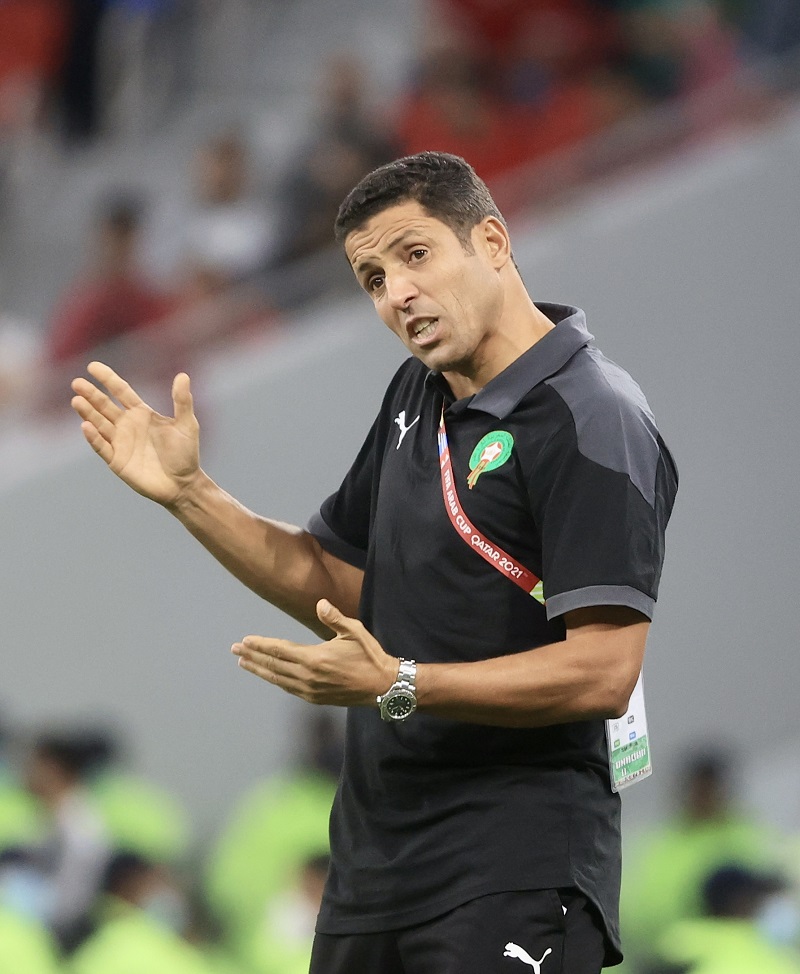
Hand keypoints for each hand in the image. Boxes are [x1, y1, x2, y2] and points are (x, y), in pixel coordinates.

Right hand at [71, 362, 199, 506]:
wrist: (183, 484)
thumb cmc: (186, 454)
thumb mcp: (187, 425)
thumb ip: (182, 401)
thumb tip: (183, 375)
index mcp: (141, 413)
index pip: (120, 391)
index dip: (107, 379)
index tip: (92, 366)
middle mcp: (127, 425)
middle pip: (104, 405)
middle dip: (91, 394)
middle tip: (77, 383)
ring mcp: (120, 443)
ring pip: (99, 423)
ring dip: (87, 413)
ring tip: (77, 400)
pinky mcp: (117, 461)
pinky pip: (102, 446)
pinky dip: (94, 437)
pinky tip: (86, 426)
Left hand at [231, 599, 397, 706]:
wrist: (383, 686)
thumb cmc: (370, 656)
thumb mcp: (354, 632)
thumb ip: (334, 618)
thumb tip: (320, 603)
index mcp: (315, 658)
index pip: (280, 650)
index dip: (261, 645)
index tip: (244, 641)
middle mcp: (308, 676)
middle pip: (273, 665)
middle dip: (252, 657)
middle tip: (234, 651)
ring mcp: (310, 690)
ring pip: (278, 679)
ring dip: (259, 670)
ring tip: (244, 664)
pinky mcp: (315, 698)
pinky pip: (289, 689)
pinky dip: (276, 681)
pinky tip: (269, 676)